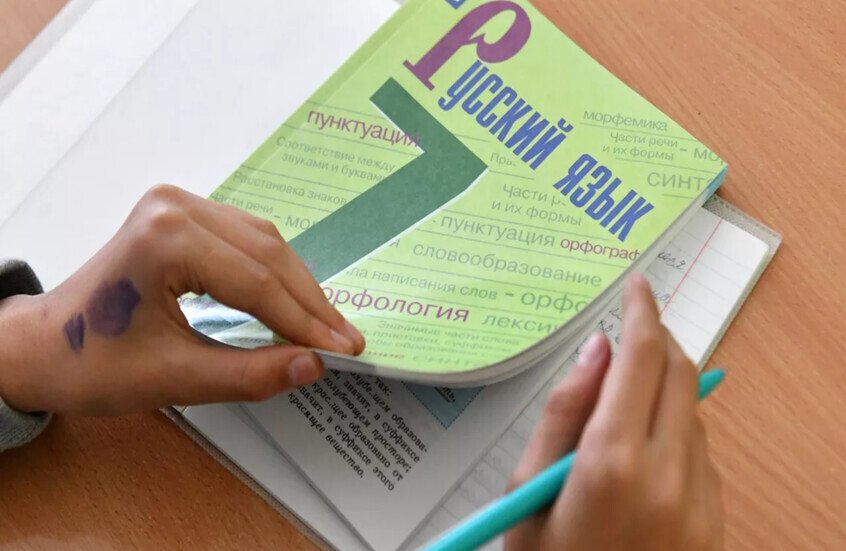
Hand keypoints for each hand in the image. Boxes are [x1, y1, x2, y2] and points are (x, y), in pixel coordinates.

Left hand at [0, 185, 364, 415]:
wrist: (42, 346)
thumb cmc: (92, 364)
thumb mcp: (174, 379)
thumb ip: (250, 373)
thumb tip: (313, 365)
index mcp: (166, 238)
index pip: (257, 282)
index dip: (305, 322)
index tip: (344, 350)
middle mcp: (174, 207)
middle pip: (268, 254)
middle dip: (310, 302)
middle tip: (345, 340)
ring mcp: (177, 205)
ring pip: (263, 242)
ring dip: (297, 285)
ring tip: (325, 325)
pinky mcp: (181, 215)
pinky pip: (246, 239)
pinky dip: (274, 272)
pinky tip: (292, 300)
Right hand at [506, 274, 722, 549]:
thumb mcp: (526, 491)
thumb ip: (562, 411)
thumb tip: (595, 350)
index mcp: (613, 462)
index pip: (642, 357)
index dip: (641, 311)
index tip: (636, 288)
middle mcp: (670, 476)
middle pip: (680, 372)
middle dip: (657, 341)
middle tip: (627, 334)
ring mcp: (700, 501)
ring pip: (693, 409)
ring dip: (663, 389)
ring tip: (616, 414)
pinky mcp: (714, 521)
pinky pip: (702, 450)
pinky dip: (676, 431)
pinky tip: (639, 456)